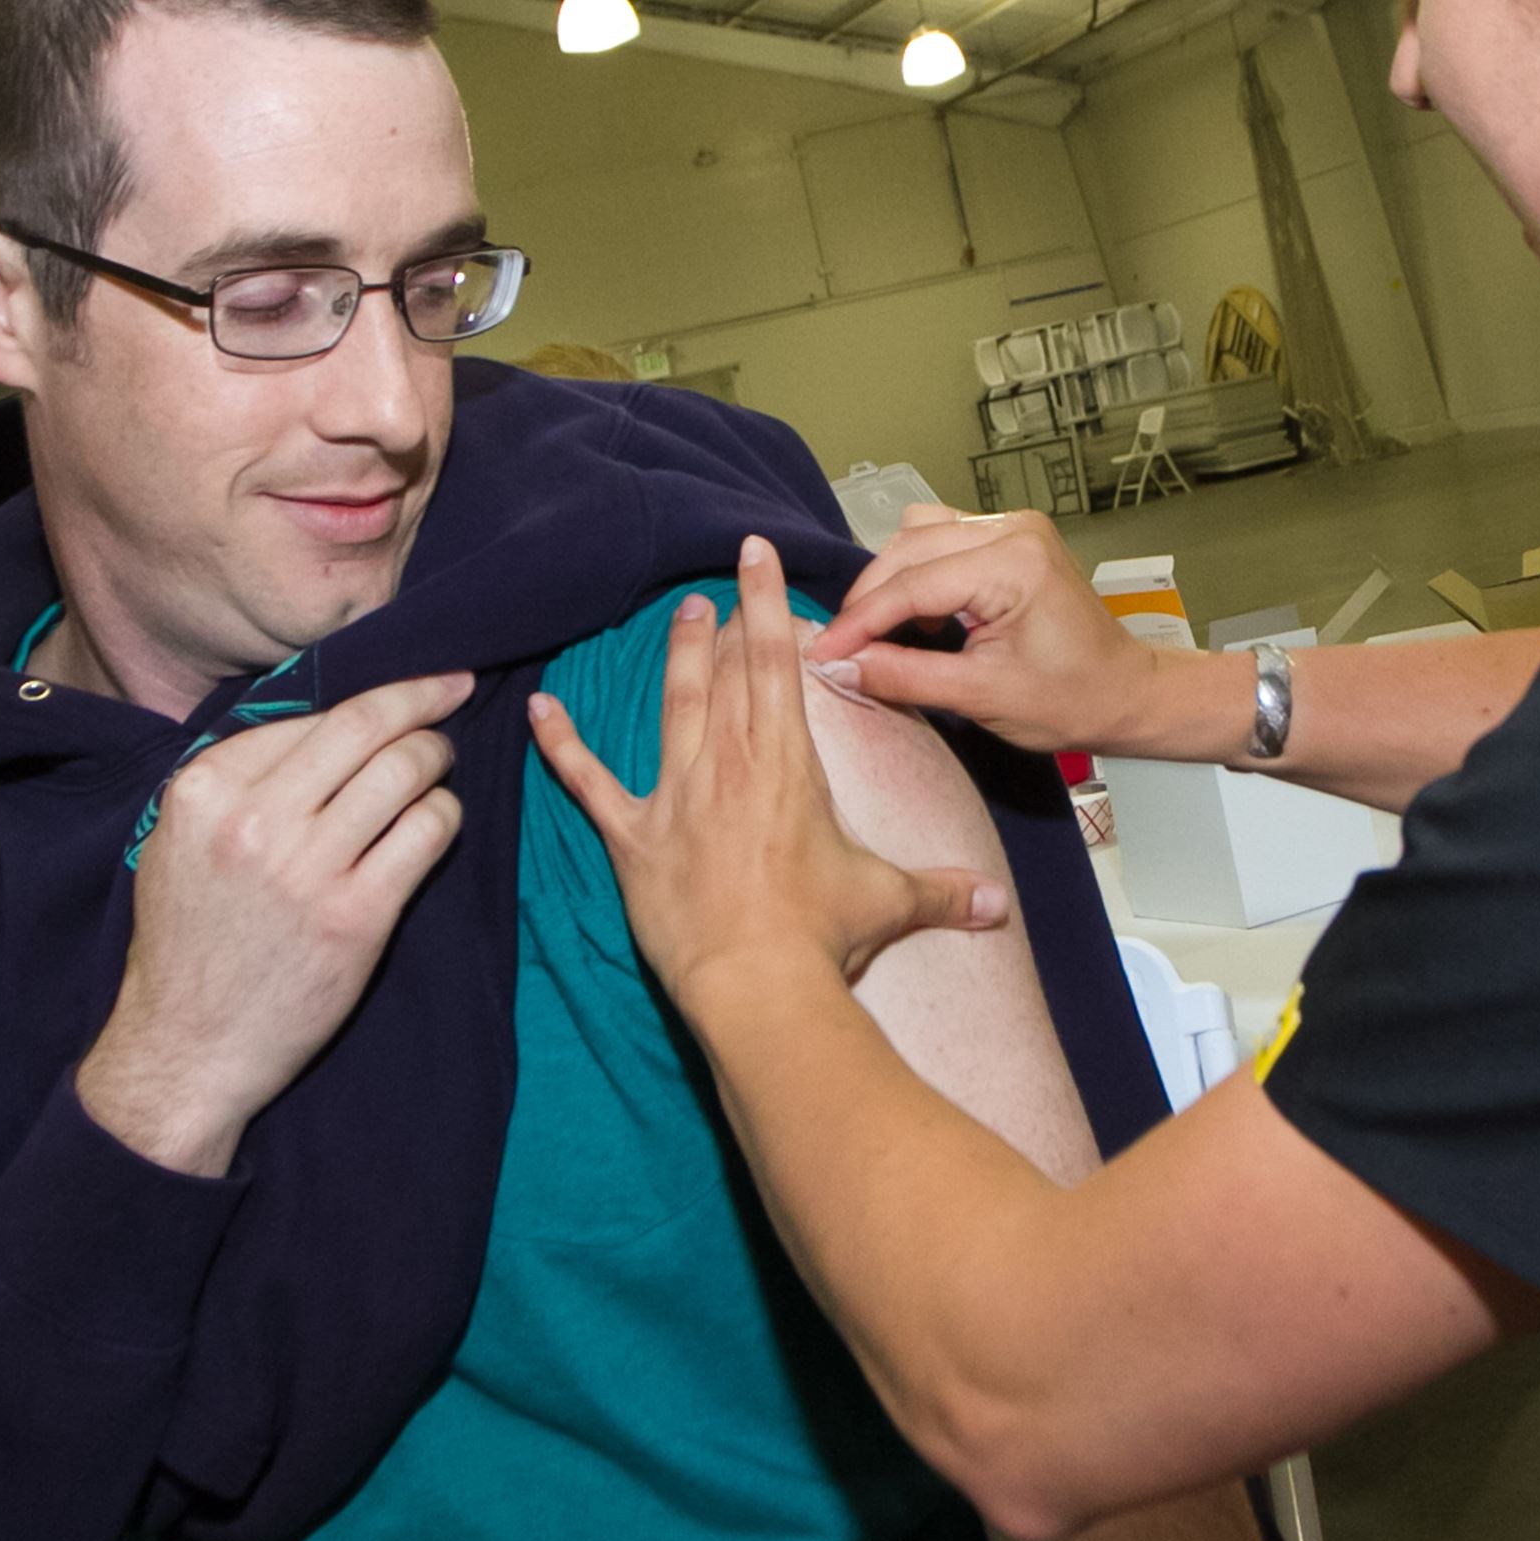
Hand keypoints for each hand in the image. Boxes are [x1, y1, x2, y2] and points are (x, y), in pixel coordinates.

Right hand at [76, 671, 472, 1176]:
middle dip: (422, 699)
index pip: (309, 714)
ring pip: (404, 770)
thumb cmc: (190, 941)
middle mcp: (255, 819)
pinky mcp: (357, 915)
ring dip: (436, 755)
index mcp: (205, 790)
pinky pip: (427, 832)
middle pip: (364, 725)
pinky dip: (445, 814)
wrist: (189, 1045)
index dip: (373, 694)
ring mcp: (308, 868)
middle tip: (453, 692)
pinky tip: (439, 819)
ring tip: (440, 760)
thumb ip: (238, 781)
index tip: (412, 686)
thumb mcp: (180, 841)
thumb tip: (322, 724)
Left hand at [528, 538, 1009, 1009]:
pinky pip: (589, 783)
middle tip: (718, 584)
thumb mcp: (892, 902)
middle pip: (728, 674)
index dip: (767, 603)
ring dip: (678, 658)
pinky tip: (539, 708)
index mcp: (790, 764)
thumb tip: (1000, 909)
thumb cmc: (825, 936)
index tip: (756, 555)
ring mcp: (678, 797)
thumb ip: (946, 893)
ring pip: (674, 707)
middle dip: (727, 623)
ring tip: (680, 615)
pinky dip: (562, 745)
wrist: (760, 985)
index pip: (779, 663)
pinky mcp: (635, 838)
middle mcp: (731, 764)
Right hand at [803, 506, 1166, 755]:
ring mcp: (1012, 527)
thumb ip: (906, 676)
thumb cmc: (1072, 699)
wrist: (1125, 694)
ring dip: (888, 580)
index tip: (823, 652)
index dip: (860, 620)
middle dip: (868, 599)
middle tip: (839, 647)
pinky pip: (940, 539)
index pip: (913, 584)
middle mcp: (1013, 530)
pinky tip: (913, 614)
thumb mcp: (982, 697)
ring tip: (871, 631)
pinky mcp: (1009, 537)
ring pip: (918, 536)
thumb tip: (843, 664)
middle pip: (908, 549)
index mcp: (1013, 563)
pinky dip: (915, 572)